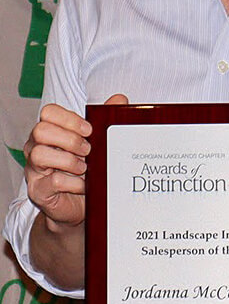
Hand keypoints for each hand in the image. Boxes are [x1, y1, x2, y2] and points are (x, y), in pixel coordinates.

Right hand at [24, 94, 127, 227]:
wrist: (81, 205)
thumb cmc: (87, 171)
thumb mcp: (98, 143)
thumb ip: (106, 119)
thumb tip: (120, 99)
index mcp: (52, 132)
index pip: (49, 112)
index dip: (69, 119)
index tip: (89, 130)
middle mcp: (38, 147)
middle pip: (40, 130)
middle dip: (70, 139)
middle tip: (88, 150)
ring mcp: (35, 169)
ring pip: (40, 154)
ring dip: (69, 161)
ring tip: (85, 168)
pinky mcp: (38, 191)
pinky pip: (52, 181)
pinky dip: (74, 183)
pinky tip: (84, 185)